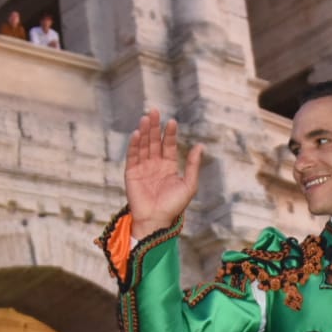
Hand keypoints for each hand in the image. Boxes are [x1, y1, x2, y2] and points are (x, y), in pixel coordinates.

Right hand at [125, 109, 203, 240]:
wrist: (157, 220)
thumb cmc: (174, 206)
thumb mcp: (189, 184)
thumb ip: (193, 165)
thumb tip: (200, 146)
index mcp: (169, 166)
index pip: (168, 145)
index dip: (169, 133)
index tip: (172, 122)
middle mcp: (155, 164)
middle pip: (154, 141)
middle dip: (154, 126)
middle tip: (154, 111)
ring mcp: (143, 168)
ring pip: (143, 146)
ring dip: (144, 132)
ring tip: (145, 118)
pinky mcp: (131, 173)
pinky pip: (132, 157)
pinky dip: (134, 145)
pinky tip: (137, 134)